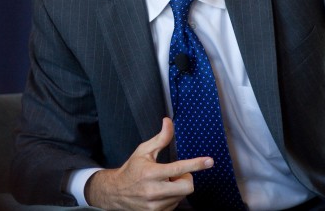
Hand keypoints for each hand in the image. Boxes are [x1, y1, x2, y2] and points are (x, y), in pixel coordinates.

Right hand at [84, 117, 213, 210]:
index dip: (196, 164)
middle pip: (187, 187)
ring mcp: (155, 205)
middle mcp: (154, 191)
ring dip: (177, 189)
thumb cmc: (131, 170)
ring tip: (163, 184)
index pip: (179, 168)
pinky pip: (174, 205)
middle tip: (176, 175)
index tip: (209, 161)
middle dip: (187, 179)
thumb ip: (160, 138)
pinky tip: (160, 193)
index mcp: (151, 173)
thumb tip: (168, 122)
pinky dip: (172, 198)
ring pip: (181, 196)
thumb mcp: (144, 151)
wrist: (115, 192)